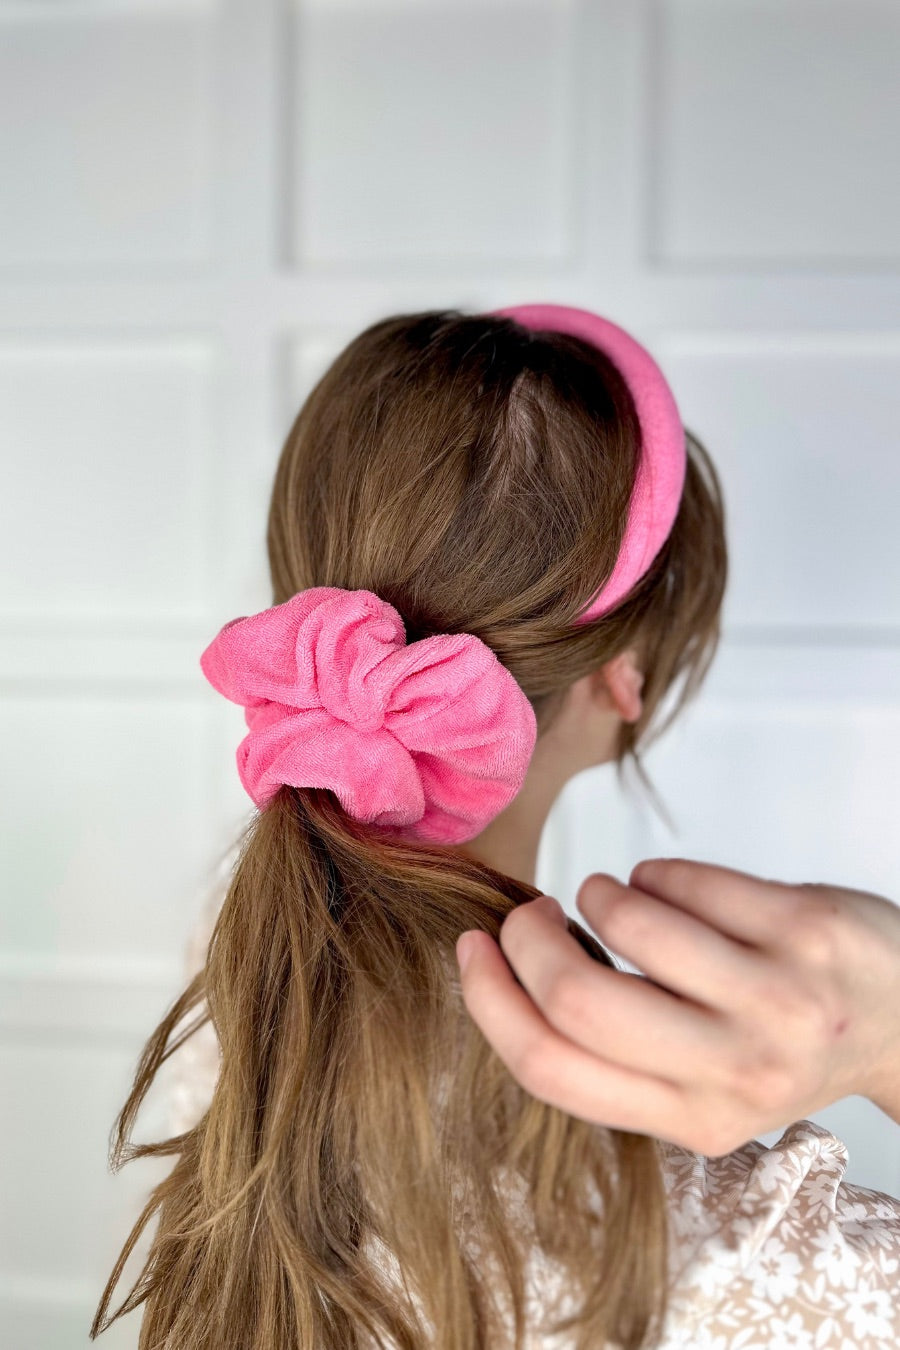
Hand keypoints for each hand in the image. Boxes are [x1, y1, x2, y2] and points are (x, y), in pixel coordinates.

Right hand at [455, 860, 899, 1155]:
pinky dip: (657, 874)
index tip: (471, 947)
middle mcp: (735, 1073)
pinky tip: (677, 889)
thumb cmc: (778, 1040)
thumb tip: (512, 979)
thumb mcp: (702, 1085)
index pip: (551, 1067)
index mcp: (690, 1123)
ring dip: (600, 893)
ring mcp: (774, 1001)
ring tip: (617, 896)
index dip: (488, 999)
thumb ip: (619, 1055)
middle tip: (534, 914)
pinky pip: (683, 879)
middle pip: (577, 999)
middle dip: (529, 937)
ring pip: (629, 924)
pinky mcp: (803, 930)